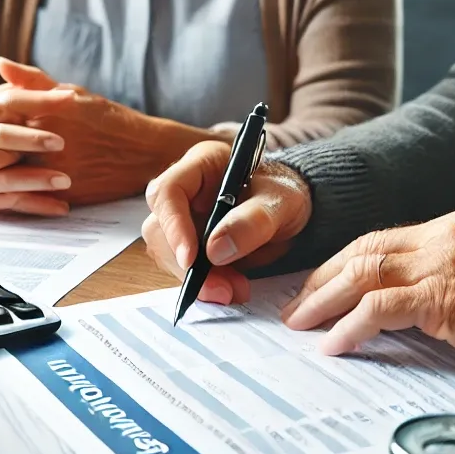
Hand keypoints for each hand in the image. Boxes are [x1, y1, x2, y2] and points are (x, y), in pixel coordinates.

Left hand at [0, 58, 207, 214]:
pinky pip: (24, 196)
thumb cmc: (109, 119)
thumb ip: (34, 81)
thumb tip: (0, 64)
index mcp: (52, 107)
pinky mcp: (66, 189)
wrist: (144, 151)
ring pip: (5, 173)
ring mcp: (58, 164)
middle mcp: (53, 135)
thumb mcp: (74, 93)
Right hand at [142, 144, 311, 304]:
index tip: (191, 259)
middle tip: (222, 289)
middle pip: (161, 228)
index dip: (173, 225)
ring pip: (169, 253)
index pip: (168, 190)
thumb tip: (215, 250)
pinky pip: (185, 268)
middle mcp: (186, 189)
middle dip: (187, 265)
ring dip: (197, 279)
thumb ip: (253, 221)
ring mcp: (185, 217)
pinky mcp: (191, 243)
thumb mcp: (281, 201)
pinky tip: (230, 287)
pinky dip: (205, 284)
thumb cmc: (285, 192)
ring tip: (234, 290)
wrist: (292, 209)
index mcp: (202, 163)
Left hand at [281, 209, 454, 377]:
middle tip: (297, 305)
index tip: (321, 283)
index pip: (385, 239)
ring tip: (301, 324)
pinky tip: (335, 344)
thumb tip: (405, 302)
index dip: (345, 261)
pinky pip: (381, 307)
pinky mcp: (445, 295)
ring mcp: (443, 261)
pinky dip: (351, 325)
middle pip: (365, 249)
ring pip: (364, 272)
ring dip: (325, 299)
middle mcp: (444, 235)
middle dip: (323, 277)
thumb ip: (451, 274)